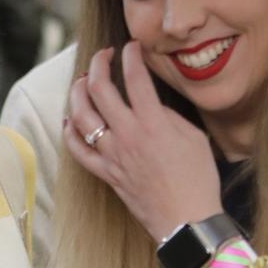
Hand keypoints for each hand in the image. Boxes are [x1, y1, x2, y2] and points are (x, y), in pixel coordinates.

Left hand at [64, 42, 222, 243]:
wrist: (187, 220)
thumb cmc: (197, 179)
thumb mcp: (193, 137)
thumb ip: (168, 116)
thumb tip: (150, 106)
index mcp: (153, 123)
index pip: (135, 77)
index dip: (132, 56)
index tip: (132, 47)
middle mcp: (127, 135)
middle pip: (99, 89)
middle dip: (97, 64)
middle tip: (103, 56)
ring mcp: (112, 155)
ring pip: (81, 116)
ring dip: (77, 93)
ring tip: (81, 82)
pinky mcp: (106, 173)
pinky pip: (78, 151)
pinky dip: (70, 133)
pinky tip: (69, 121)